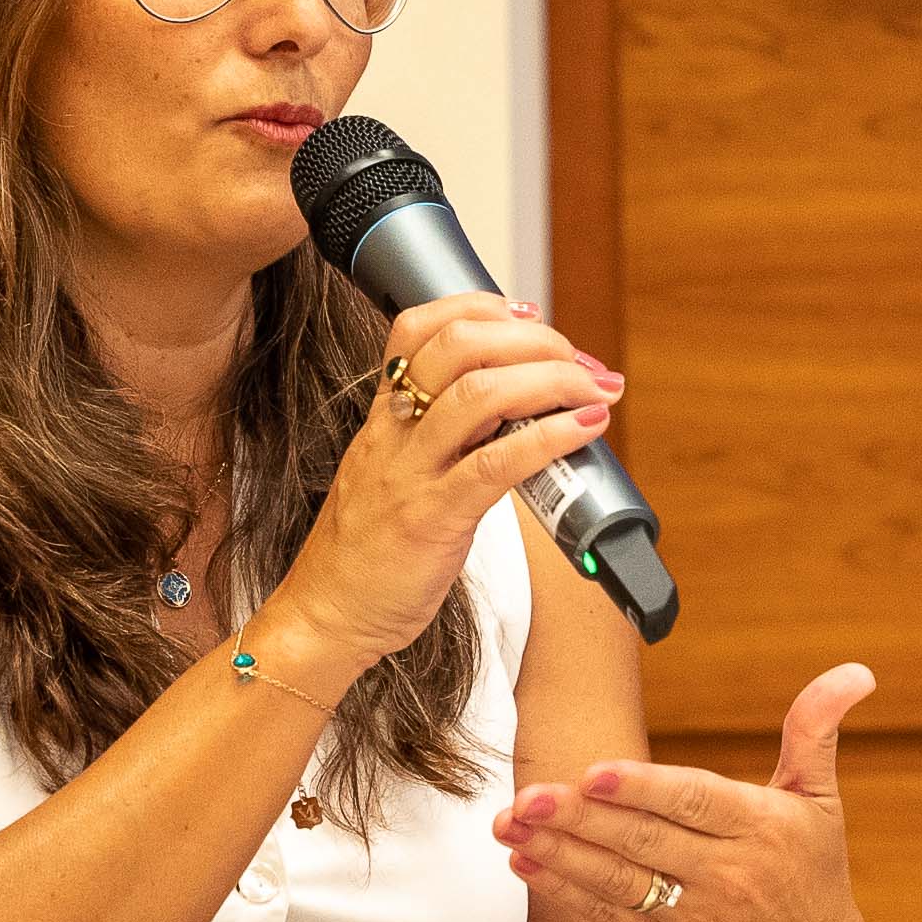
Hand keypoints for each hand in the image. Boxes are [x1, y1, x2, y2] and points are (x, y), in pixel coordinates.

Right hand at [271, 294, 619, 667]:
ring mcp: (411, 473)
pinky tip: (585, 428)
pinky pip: (497, 463)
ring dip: (552, 379)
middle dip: (533, 339)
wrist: (326, 615)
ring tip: (595, 389)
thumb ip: (440, 443)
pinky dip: (551, 436)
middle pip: (459, 345)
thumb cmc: (367, 555)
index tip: (531, 316)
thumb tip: (515, 416)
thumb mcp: (393, 478)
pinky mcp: (433, 519)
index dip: (480, 307)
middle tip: (581, 362)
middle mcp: (394, 434)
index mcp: (384, 419)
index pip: (418, 328)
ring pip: (480, 393)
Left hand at [495, 665, 877, 921]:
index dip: (644, 790)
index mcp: (763, 829)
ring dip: (556, 852)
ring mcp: (690, 916)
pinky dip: (562, 891)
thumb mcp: (820, 802)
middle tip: (527, 794)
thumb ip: (815, 733)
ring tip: (510, 824)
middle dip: (580, 818)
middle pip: (644, 842)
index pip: (696, 803)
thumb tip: (855, 672)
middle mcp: (726, 875)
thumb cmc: (811, 874)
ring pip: (616, 880)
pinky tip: (525, 862)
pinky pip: (606, 915)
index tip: (595, 773)